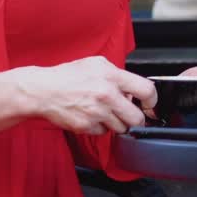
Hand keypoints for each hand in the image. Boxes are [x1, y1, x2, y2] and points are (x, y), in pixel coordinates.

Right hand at [16, 56, 156, 134]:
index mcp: (112, 76)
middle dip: (135, 118)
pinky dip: (100, 127)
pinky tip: (91, 116)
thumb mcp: (96, 64)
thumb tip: (132, 89)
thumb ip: (118, 75)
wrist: (43, 90)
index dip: (152, 101)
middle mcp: (107, 95)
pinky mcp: (87, 127)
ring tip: (104, 112)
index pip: (146, 90)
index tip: (149, 104)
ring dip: (117, 123)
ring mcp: (97, 113)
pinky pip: (104, 133)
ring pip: (121, 128)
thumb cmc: (68, 75)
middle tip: (129, 114)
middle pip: (137, 118)